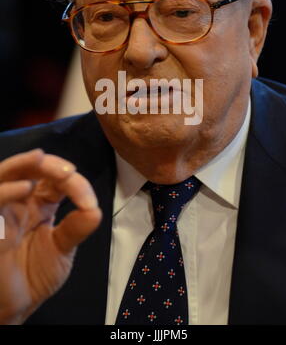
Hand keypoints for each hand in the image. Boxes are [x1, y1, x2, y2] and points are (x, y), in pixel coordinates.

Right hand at [0, 149, 101, 323]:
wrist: (15, 307)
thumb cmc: (33, 276)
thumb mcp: (62, 249)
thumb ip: (76, 228)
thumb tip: (95, 210)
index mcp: (38, 204)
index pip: (54, 180)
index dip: (73, 182)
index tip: (88, 203)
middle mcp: (18, 203)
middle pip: (28, 169)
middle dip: (48, 163)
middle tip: (68, 170)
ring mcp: (2, 213)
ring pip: (4, 176)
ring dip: (22, 164)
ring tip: (40, 159)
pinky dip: (6, 191)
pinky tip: (23, 188)